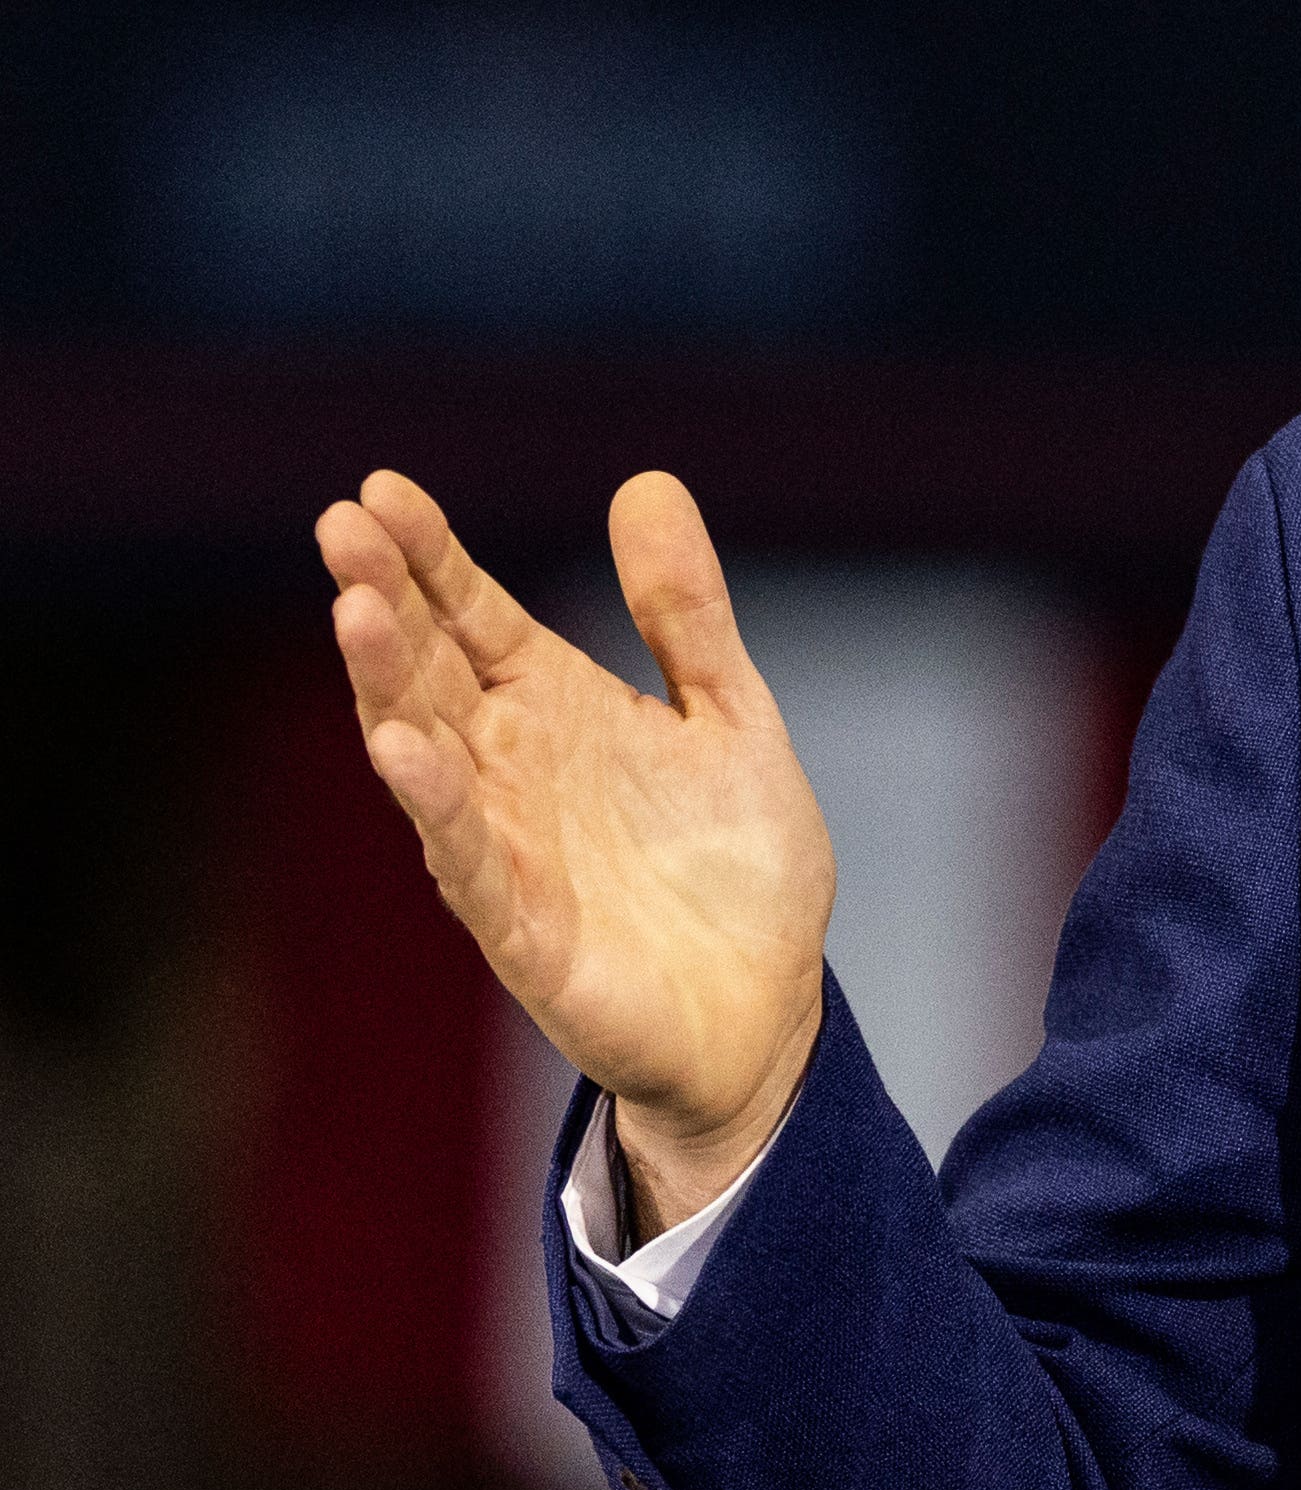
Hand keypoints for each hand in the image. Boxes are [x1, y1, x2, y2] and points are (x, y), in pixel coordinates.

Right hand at [317, 469, 832, 1237]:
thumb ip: (687, 612)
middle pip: (431, 671)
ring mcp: (507, 848)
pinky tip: (405, 750)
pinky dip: (440, 806)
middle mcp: (511, 770)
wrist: (769, 1007)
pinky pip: (468, 862)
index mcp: (557, 710)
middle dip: (385, 599)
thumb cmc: (738, 864)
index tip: (381, 488)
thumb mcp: (731, 714)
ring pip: (427, 757)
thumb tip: (648, 482)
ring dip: (389, 687)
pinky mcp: (523, 932)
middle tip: (342, 527)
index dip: (430, 556)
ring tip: (356, 611)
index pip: (474, 617)